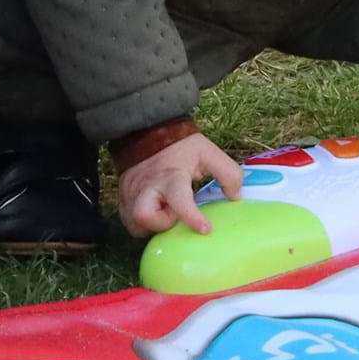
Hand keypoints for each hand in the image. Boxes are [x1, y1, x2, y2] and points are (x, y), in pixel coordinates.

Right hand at [117, 133, 245, 237]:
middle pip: (143, 216)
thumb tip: (236, 197)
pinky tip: (155, 211)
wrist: (147, 130)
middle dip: (160, 223)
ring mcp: (131, 192)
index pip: (179, 199)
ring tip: (164, 211)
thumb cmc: (180, 146)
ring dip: (152, 225)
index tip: (205, 229)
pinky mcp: (122, 196)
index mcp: (171, 176)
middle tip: (173, 215)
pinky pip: (129, 220)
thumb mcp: (208, 153)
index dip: (191, 217)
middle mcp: (147, 186)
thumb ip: (228, 173)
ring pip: (134, 223)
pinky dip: (143, 223)